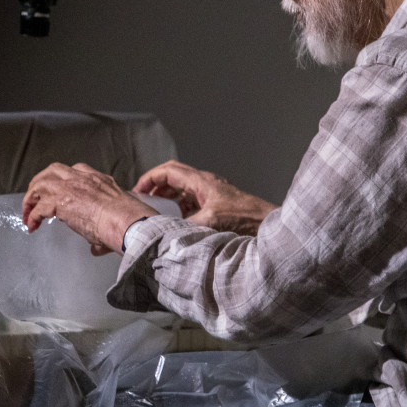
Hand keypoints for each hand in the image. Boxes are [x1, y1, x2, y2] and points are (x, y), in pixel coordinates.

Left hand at [22, 162, 156, 253]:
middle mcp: (82, 178)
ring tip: (28, 213)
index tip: (59, 191)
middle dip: (40, 183)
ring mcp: (70, 187)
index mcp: (98, 179)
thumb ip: (104, 226)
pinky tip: (31, 226)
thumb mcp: (118, 214)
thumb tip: (96, 246)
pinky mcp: (60, 202)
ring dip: (31, 198)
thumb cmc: (129, 221)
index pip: (75, 170)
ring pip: (40, 184)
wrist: (127, 222)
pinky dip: (32, 217)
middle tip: (35, 198)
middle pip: (52, 171)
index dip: (63, 180)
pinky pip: (38, 208)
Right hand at [134, 160, 276, 235]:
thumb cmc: (245, 218)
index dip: (150, 178)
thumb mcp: (210, 222)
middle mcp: (206, 183)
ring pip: (183, 187)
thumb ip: (185, 227)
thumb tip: (165, 235)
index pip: (168, 171)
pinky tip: (177, 218)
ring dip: (168, 195)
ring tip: (156, 207)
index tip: (138, 190)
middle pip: (174, 176)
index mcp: (201, 182)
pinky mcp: (217, 203)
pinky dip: (180, 205)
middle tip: (143, 197)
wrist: (268, 224)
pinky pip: (193, 199)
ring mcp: (212, 193)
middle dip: (156, 185)